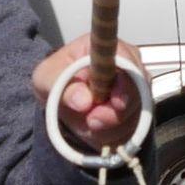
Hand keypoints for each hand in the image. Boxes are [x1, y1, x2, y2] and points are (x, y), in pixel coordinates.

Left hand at [32, 35, 146, 151]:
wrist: (62, 102)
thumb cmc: (55, 81)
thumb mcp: (46, 79)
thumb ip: (62, 86)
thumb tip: (83, 100)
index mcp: (106, 48)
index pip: (126, 58)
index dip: (125, 81)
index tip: (115, 102)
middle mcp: (128, 65)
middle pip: (137, 89)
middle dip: (116, 113)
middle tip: (93, 121)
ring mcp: (136, 89)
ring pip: (137, 113)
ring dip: (112, 127)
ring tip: (89, 124)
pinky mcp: (138, 111)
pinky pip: (135, 129)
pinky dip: (114, 135)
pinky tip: (98, 131)